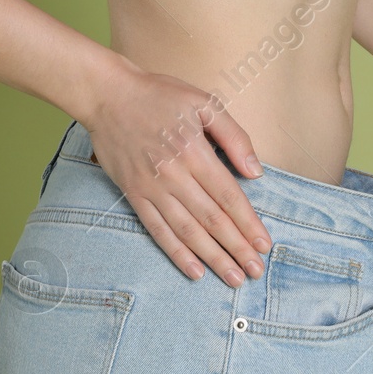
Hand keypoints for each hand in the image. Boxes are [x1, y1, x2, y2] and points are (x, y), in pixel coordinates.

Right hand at [81, 65, 270, 286]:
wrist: (107, 95)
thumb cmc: (159, 95)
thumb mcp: (204, 101)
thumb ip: (233, 135)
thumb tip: (255, 172)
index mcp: (195, 152)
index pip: (228, 196)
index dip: (249, 223)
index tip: (264, 244)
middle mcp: (174, 175)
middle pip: (212, 219)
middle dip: (237, 248)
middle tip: (255, 271)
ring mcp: (152, 188)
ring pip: (188, 231)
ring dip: (212, 257)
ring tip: (232, 277)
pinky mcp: (133, 194)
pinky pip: (157, 230)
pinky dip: (176, 253)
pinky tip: (194, 271)